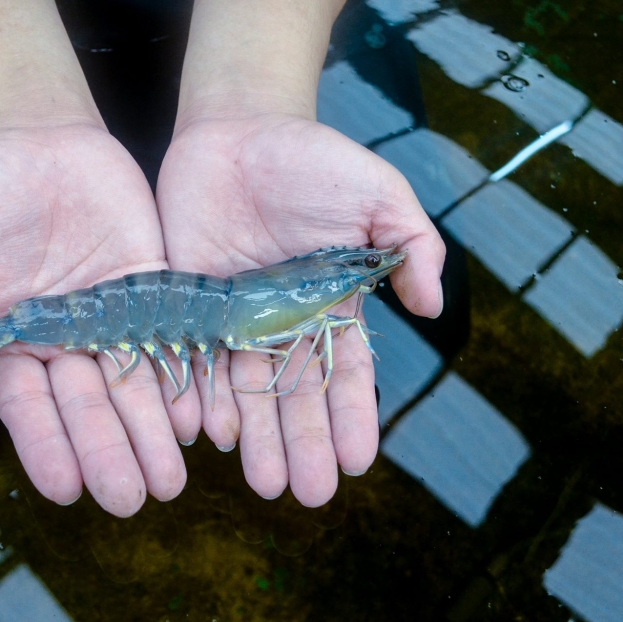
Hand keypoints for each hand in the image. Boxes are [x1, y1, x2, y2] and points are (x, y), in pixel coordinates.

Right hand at [0, 124, 201, 515]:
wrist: (39, 140)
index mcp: (9, 343)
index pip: (28, 408)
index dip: (46, 446)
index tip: (65, 490)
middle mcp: (62, 343)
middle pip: (87, 407)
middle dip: (109, 454)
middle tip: (131, 500)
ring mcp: (110, 320)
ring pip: (131, 385)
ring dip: (151, 433)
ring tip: (170, 481)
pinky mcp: (151, 291)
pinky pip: (169, 339)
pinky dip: (181, 377)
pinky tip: (195, 417)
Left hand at [156, 113, 443, 505]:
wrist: (238, 128)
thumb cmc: (313, 158)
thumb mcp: (377, 192)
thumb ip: (412, 244)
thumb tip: (433, 308)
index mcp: (331, 306)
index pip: (346, 373)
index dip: (353, 417)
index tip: (359, 461)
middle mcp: (282, 324)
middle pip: (295, 394)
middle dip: (305, 444)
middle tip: (309, 493)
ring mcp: (233, 318)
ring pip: (245, 389)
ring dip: (255, 437)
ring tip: (266, 483)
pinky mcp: (189, 304)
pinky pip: (191, 358)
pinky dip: (198, 394)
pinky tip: (207, 432)